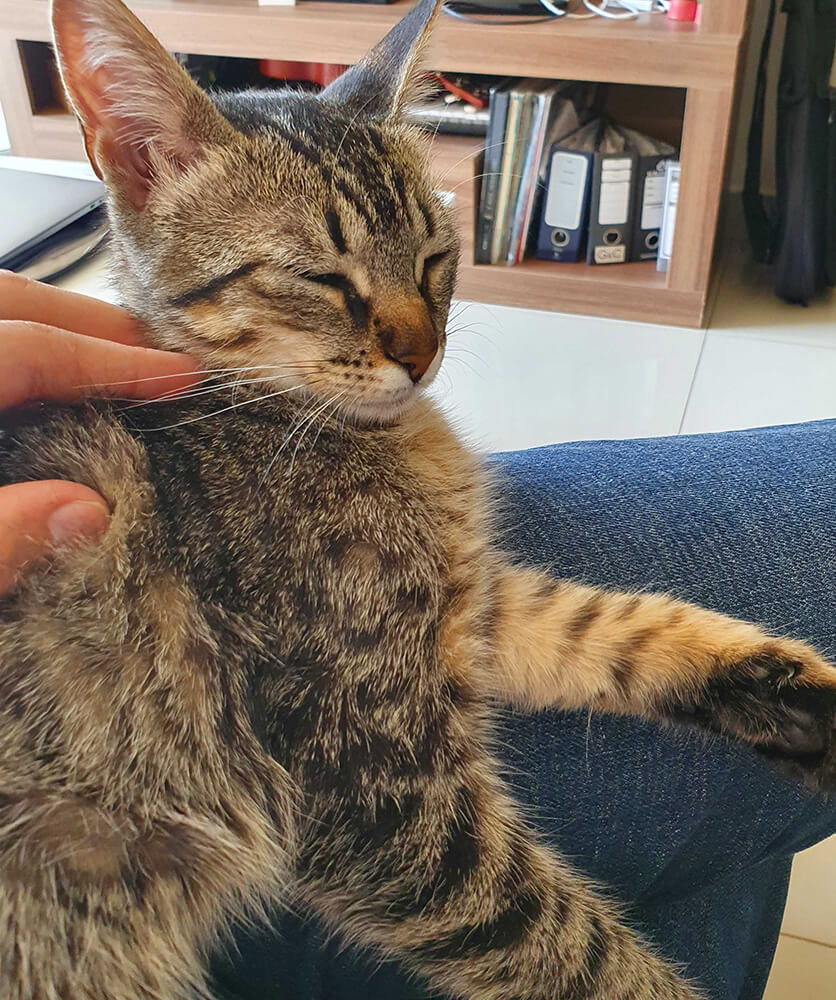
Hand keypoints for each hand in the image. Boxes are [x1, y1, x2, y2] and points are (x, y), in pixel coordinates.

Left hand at [0, 270, 199, 596]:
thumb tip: (87, 514)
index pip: (26, 347)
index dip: (111, 361)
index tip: (184, 378)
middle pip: (6, 301)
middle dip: (90, 321)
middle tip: (162, 357)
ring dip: (55, 332)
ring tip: (120, 366)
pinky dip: (22, 359)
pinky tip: (55, 398)